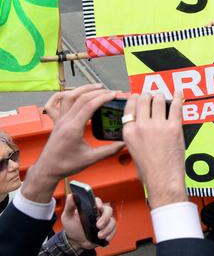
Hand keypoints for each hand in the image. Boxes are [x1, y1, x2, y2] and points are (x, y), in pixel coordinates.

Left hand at [22, 86, 124, 202]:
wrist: (48, 169)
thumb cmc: (67, 165)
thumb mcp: (91, 159)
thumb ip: (109, 151)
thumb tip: (124, 144)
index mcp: (73, 128)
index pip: (89, 105)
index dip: (103, 97)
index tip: (115, 95)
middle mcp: (65, 121)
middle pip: (81, 98)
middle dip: (98, 92)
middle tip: (111, 91)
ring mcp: (59, 119)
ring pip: (69, 97)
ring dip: (83, 89)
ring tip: (97, 86)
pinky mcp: (56, 121)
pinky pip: (54, 103)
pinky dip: (61, 95)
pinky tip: (70, 92)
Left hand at [62, 194, 116, 250]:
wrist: (75, 241)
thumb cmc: (72, 227)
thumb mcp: (68, 216)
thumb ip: (69, 206)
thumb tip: (72, 196)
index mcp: (91, 207)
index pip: (98, 201)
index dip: (99, 203)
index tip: (98, 207)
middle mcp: (99, 213)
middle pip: (108, 210)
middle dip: (105, 218)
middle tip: (98, 225)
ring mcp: (104, 222)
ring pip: (112, 222)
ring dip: (107, 229)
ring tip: (99, 235)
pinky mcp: (107, 230)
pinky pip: (113, 231)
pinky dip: (110, 235)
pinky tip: (105, 238)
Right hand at [122, 92, 186, 208]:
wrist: (162, 179)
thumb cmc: (149, 170)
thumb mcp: (132, 150)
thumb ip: (134, 135)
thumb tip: (139, 125)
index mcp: (129, 132)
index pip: (130, 107)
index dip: (135, 98)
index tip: (138, 96)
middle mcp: (142, 126)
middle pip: (144, 100)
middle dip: (148, 95)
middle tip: (152, 96)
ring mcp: (158, 125)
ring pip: (159, 100)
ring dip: (161, 96)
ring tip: (162, 96)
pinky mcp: (174, 127)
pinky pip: (176, 106)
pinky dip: (177, 98)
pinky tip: (178, 93)